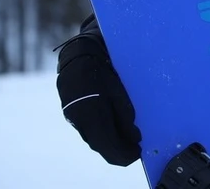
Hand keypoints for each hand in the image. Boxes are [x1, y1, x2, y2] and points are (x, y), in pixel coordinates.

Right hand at [56, 37, 141, 165]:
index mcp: (92, 116)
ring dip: (110, 142)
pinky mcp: (71, 113)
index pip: (109, 146)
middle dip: (119, 150)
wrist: (79, 55)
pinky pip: (88, 130)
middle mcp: (80, 121)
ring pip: (94, 139)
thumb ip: (126, 117)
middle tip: (135, 150)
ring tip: (127, 140)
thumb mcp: (119, 92)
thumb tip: (135, 138)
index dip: (124, 155)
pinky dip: (102, 133)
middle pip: (101, 146)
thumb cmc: (103, 70)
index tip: (138, 155)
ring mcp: (73, 118)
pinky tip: (113, 129)